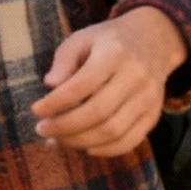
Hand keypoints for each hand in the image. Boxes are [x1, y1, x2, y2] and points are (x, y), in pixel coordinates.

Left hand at [32, 7, 187, 156]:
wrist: (154, 41)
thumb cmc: (108, 42)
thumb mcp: (82, 39)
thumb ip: (64, 61)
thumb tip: (50, 86)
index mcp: (115, 54)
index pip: (82, 85)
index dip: (56, 102)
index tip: (36, 110)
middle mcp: (135, 77)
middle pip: (98, 113)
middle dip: (65, 127)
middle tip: (42, 129)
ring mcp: (147, 98)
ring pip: (113, 132)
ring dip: (81, 141)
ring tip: (59, 139)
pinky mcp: (153, 115)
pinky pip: (129, 141)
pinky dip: (105, 150)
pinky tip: (85, 147)